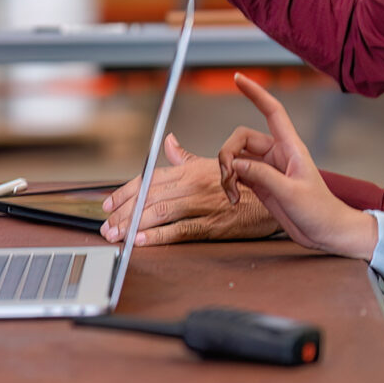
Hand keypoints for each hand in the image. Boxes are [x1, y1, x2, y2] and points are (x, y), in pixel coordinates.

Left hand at [102, 138, 279, 244]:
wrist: (277, 196)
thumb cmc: (245, 181)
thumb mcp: (213, 163)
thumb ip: (185, 156)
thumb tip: (167, 141)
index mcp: (190, 169)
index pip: (148, 178)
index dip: (124, 192)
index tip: (107, 204)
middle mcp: (193, 184)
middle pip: (149, 197)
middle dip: (123, 212)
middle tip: (106, 226)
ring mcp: (202, 205)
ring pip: (160, 212)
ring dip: (134, 225)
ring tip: (117, 236)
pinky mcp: (213, 225)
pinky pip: (181, 231)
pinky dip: (159, 236)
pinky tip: (141, 241)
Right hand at [220, 76, 379, 259]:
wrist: (327, 233)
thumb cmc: (319, 211)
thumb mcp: (292, 194)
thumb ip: (262, 176)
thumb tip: (236, 164)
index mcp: (290, 147)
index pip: (272, 111)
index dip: (255, 93)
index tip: (238, 78)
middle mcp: (277, 154)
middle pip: (241, 139)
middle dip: (227, 155)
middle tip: (228, 178)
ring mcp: (267, 169)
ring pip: (235, 158)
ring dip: (227, 173)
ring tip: (231, 194)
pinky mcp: (261, 184)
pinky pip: (237, 174)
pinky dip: (230, 184)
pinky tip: (233, 199)